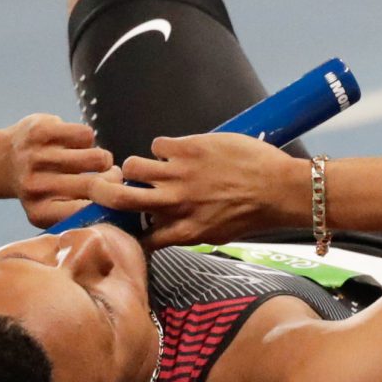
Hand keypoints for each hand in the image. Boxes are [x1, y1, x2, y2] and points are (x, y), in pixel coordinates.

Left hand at [5, 114, 116, 227]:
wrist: (1, 159)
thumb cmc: (42, 188)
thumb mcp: (53, 211)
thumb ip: (81, 214)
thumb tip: (121, 207)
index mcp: (41, 212)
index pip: (88, 213)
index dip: (111, 205)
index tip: (116, 200)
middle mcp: (36, 186)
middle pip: (97, 185)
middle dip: (115, 181)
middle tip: (114, 178)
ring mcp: (37, 157)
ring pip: (96, 157)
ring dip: (103, 160)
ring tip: (95, 161)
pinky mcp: (41, 131)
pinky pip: (86, 135)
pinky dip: (88, 140)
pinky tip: (77, 144)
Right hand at [88, 134, 303, 248]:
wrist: (280, 189)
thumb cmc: (254, 213)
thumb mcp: (216, 233)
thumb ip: (187, 230)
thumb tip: (164, 225)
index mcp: (181, 232)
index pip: (136, 236)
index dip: (124, 227)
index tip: (122, 221)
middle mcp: (174, 206)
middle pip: (117, 198)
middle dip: (101, 191)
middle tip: (101, 185)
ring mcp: (179, 176)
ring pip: (132, 166)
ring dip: (137, 166)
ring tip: (153, 166)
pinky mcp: (187, 149)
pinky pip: (158, 144)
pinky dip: (165, 148)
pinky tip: (182, 152)